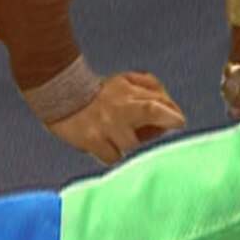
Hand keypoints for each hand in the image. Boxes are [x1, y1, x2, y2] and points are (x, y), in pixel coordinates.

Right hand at [44, 71, 185, 164]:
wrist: (59, 94)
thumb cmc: (97, 92)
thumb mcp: (124, 81)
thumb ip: (149, 87)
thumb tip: (171, 105)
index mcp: (129, 94)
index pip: (158, 105)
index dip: (173, 116)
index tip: (179, 123)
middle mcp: (119, 110)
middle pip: (149, 118)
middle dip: (160, 127)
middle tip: (161, 131)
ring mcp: (106, 127)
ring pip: (131, 145)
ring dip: (132, 146)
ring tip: (122, 139)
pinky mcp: (92, 141)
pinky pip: (113, 158)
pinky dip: (114, 156)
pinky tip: (108, 148)